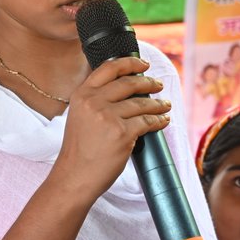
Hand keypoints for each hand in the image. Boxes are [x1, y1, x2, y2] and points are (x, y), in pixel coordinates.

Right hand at [52, 56, 170, 203]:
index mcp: (81, 94)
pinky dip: (159, 121)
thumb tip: (124, 89)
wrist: (74, 176)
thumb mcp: (79, 116)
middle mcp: (93, 102)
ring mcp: (108, 117)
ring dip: (157, 103)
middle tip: (158, 84)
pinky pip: (147, 122)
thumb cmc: (79, 150)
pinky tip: (163, 120)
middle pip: (129, 83)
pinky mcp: (122, 133)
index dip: (129, 63)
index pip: (108, 68)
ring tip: (165, 105)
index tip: (142, 64)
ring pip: (141, 103)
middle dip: (148, 82)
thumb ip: (95, 100)